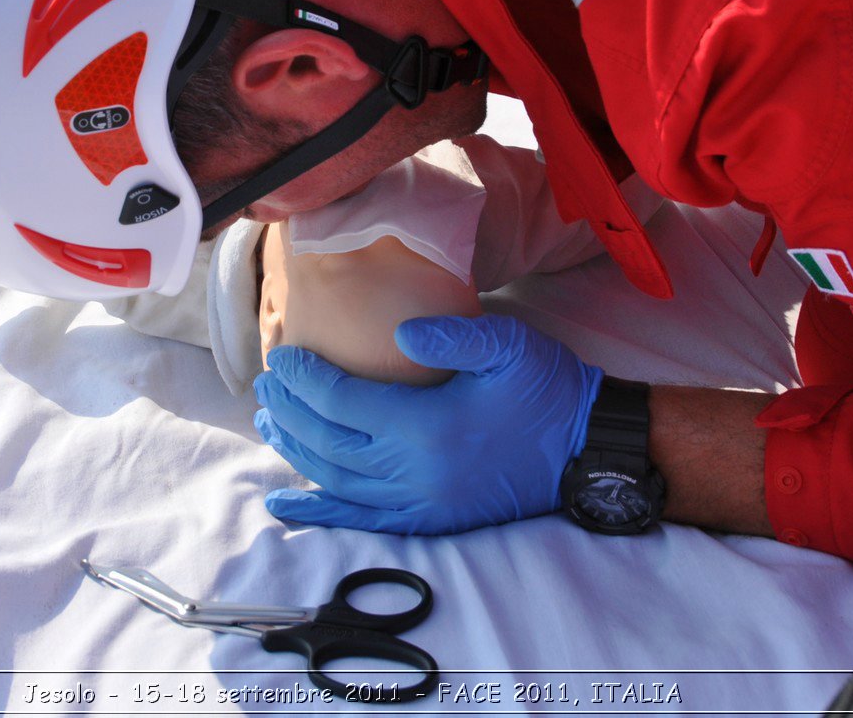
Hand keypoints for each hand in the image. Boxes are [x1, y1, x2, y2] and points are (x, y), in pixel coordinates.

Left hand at [254, 313, 603, 533]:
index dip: (306, 380)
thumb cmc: (548, 391)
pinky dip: (319, 511)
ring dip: (296, 451)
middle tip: (265, 384)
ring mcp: (421, 503)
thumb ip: (453, 334)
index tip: (282, 357)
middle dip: (290, 411)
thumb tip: (400, 332)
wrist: (587, 451)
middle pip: (330, 443)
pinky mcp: (430, 521)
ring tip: (269, 422)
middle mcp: (416, 473)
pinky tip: (285, 501)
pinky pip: (361, 520)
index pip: (344, 403)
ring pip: (337, 480)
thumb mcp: (510, 346)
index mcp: (430, 426)